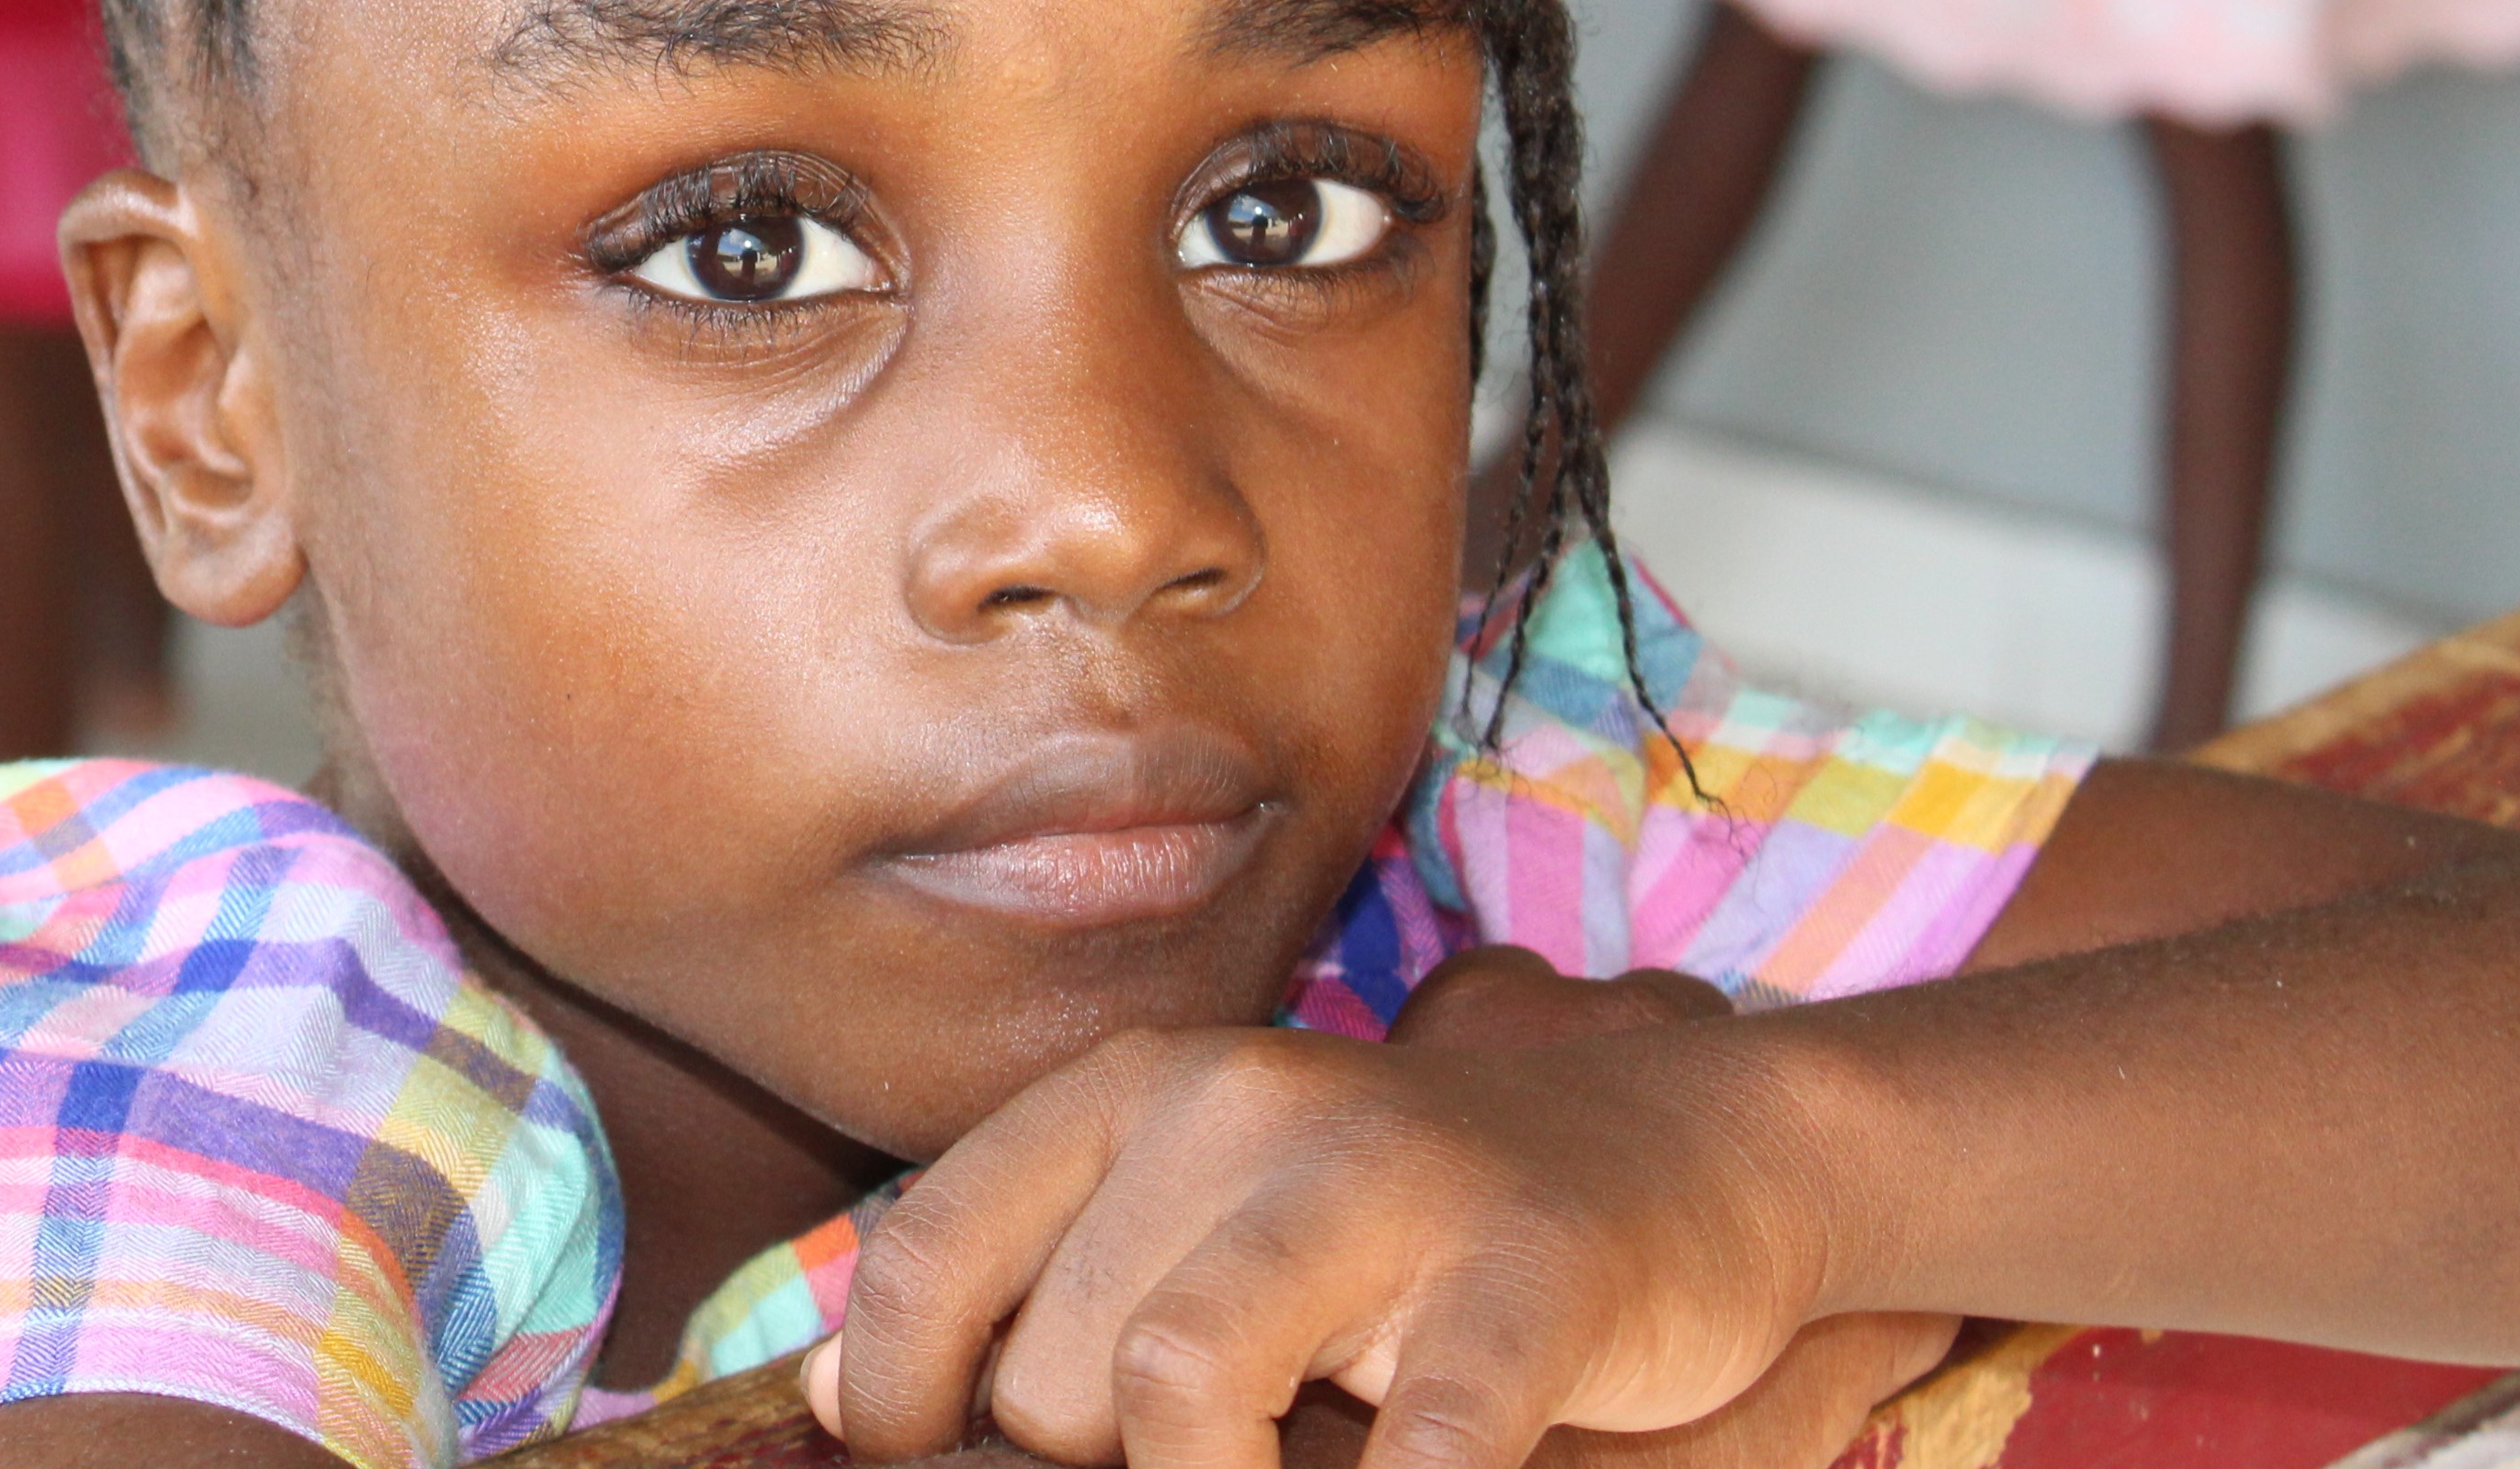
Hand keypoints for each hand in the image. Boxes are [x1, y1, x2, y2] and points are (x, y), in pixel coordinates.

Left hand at [803, 951, 1848, 1468]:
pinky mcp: (1524, 1282)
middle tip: (1212, 1457)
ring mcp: (1385, 1189)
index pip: (923, 1252)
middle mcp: (1238, 1109)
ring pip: (1168, 1382)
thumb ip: (1025, 1283)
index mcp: (1138, 1089)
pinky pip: (1415, 1450)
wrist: (1688, 1141)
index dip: (897, 1399)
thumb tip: (831, 1403)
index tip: (939, 1465)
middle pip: (1049, 1368)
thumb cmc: (1402, 1216)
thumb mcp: (1197, 1208)